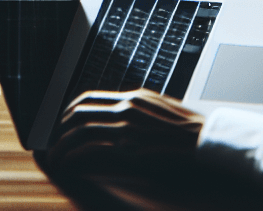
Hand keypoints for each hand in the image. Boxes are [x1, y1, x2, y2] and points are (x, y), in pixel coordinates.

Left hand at [42, 88, 203, 177]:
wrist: (211, 143)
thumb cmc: (193, 134)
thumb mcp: (164, 113)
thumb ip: (143, 113)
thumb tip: (127, 117)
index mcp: (134, 97)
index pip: (91, 96)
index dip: (71, 109)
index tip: (63, 122)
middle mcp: (127, 107)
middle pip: (79, 110)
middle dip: (59, 127)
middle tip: (52, 141)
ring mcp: (127, 125)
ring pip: (79, 129)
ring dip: (61, 144)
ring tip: (54, 157)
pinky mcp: (128, 146)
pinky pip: (88, 149)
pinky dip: (72, 156)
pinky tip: (66, 165)